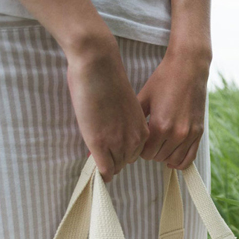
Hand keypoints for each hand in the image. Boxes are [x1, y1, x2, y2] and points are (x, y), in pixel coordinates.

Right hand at [67, 37, 148, 181]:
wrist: (99, 65)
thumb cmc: (109, 79)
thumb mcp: (125, 107)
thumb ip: (124, 122)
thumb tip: (113, 131)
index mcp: (143, 129)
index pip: (136, 151)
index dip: (122, 150)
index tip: (112, 147)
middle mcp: (135, 139)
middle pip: (126, 160)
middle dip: (114, 157)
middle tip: (101, 150)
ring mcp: (118, 142)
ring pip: (115, 166)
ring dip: (106, 163)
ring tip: (95, 153)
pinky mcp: (100, 143)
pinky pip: (104, 169)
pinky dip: (101, 173)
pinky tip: (96, 170)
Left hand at [137, 49, 209, 169]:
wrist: (188, 68)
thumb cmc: (163, 79)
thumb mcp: (143, 97)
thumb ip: (135, 119)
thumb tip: (123, 135)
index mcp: (159, 126)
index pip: (145, 153)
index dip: (139, 149)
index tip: (138, 141)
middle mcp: (176, 133)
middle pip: (158, 157)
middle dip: (151, 152)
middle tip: (148, 142)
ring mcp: (189, 134)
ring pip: (174, 160)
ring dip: (164, 156)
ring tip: (159, 146)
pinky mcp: (198, 132)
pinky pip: (190, 158)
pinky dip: (180, 162)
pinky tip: (171, 158)